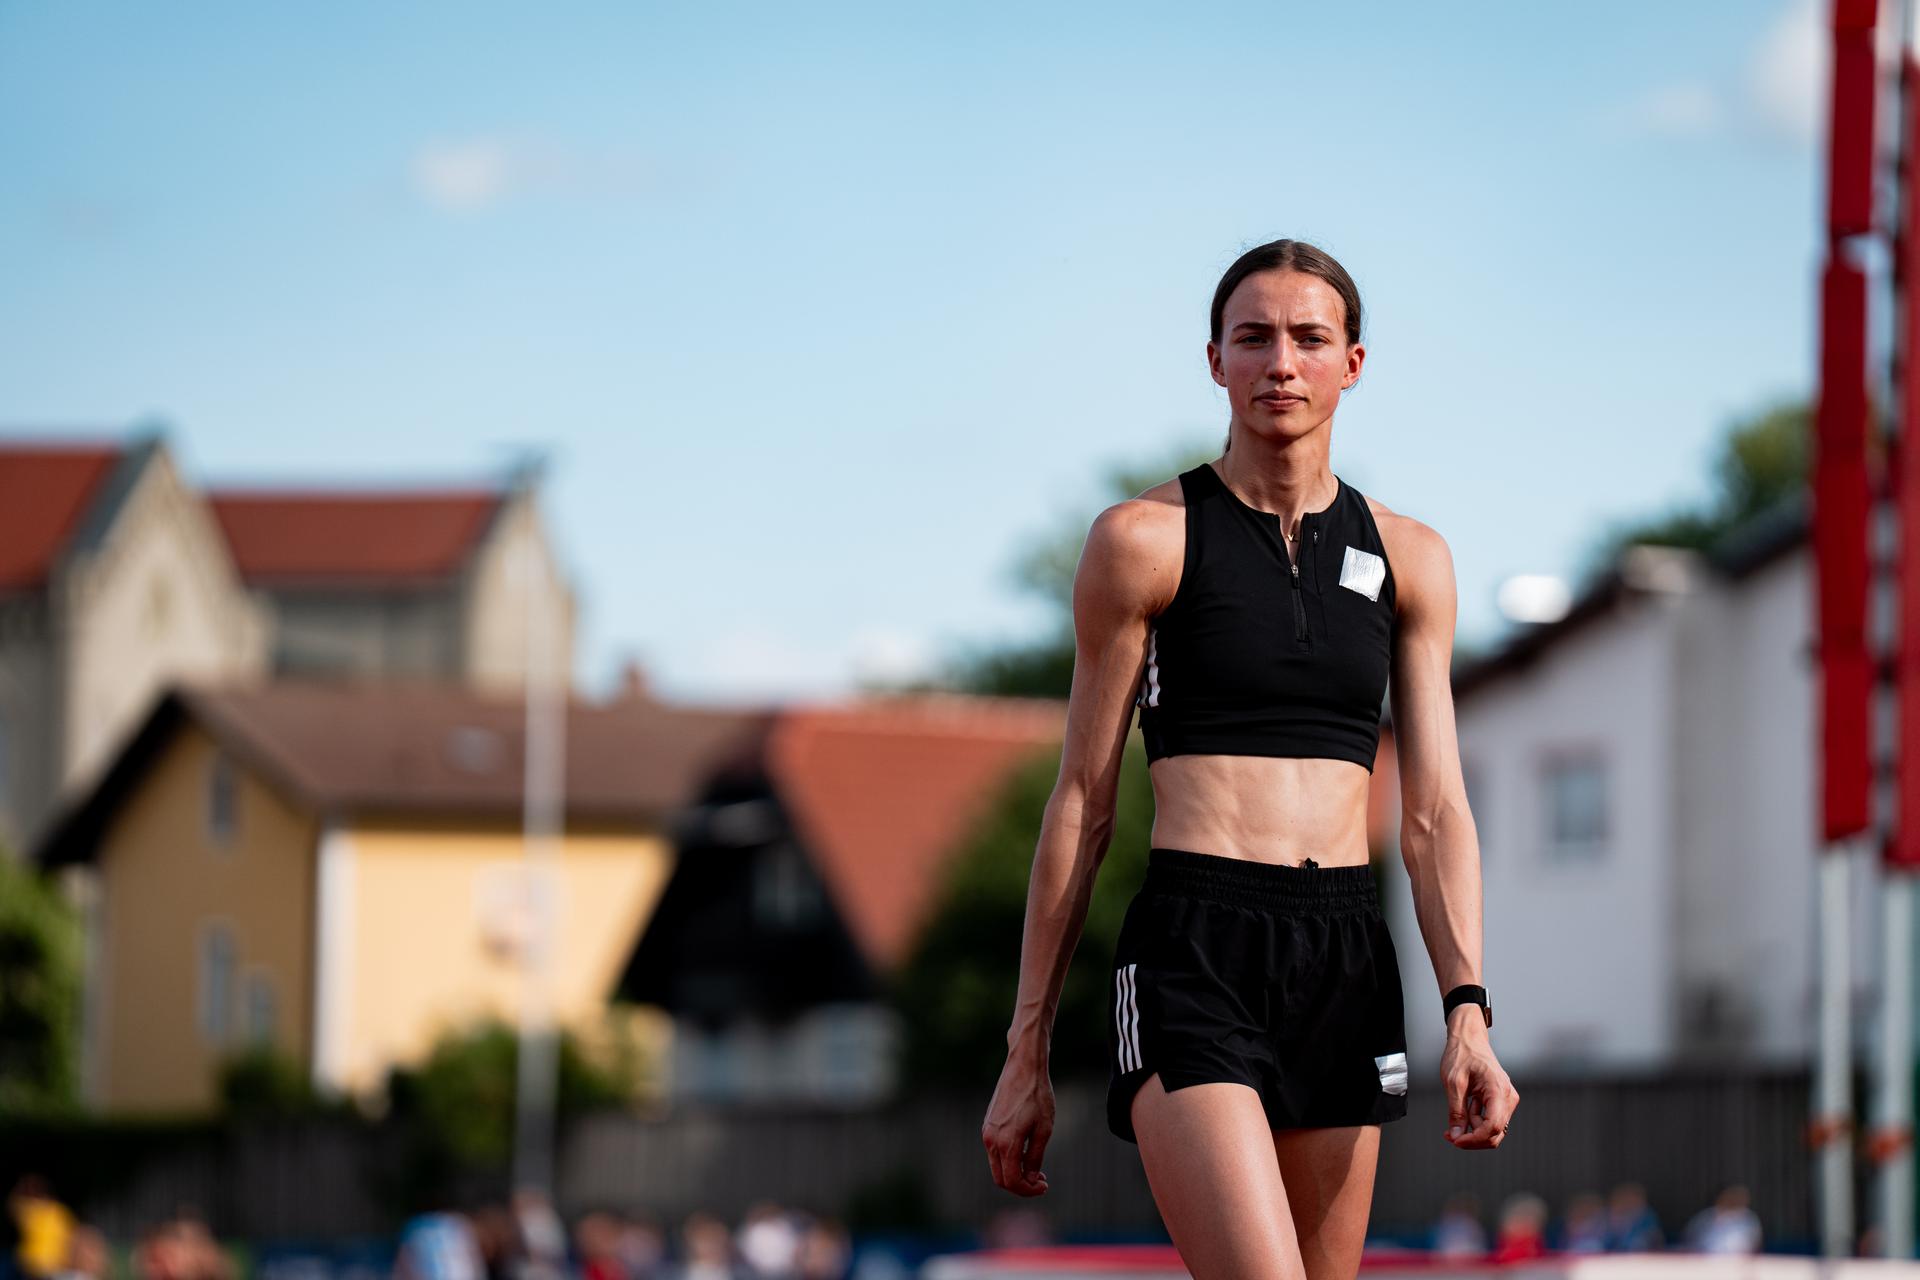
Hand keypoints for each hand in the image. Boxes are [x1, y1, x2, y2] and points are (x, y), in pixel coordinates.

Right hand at [981, 1045, 1054, 1195]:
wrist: (1023, 1067)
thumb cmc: (1037, 1096)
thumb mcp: (1043, 1129)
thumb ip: (1035, 1157)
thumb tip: (1031, 1180)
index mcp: (1005, 1142)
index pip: (1012, 1181)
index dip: (1029, 1190)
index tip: (1045, 1186)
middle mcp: (990, 1140)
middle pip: (1001, 1178)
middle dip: (1021, 1185)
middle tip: (1042, 1182)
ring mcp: (986, 1132)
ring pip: (997, 1166)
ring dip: (1015, 1173)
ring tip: (1037, 1170)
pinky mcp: (988, 1125)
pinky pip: (995, 1152)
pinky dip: (1009, 1160)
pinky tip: (1025, 1153)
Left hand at [1439, 1017, 1517, 1149]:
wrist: (1469, 1039)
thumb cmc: (1461, 1055)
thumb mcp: (1453, 1083)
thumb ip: (1456, 1111)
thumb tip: (1456, 1136)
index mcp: (1498, 1090)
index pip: (1492, 1126)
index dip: (1474, 1139)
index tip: (1455, 1140)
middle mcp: (1508, 1097)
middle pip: (1494, 1133)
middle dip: (1472, 1137)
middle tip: (1450, 1132)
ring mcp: (1507, 1100)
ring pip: (1493, 1130)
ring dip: (1473, 1128)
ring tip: (1461, 1105)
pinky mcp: (1502, 1101)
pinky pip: (1491, 1121)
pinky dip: (1476, 1121)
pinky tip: (1467, 1105)